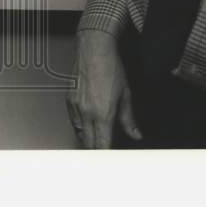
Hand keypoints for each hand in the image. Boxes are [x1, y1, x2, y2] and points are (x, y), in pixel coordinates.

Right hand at [66, 30, 141, 147]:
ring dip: (87, 138)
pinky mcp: (69, 99)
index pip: (102, 144)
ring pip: (79, 133)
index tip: (110, 157)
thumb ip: (129, 118)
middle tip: (103, 150)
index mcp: (103, 113)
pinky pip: (73, 120)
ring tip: (96, 137)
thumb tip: (136, 134)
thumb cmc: (110, 67)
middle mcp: (87, 112)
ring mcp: (76, 106)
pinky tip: (87, 122)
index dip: (106, 154)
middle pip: (88, 142)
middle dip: (96, 149)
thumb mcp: (126, 94)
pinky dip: (80, 125)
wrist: (94, 49)